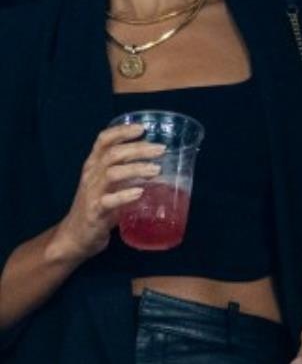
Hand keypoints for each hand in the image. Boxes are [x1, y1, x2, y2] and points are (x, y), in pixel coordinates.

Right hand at [51, 123, 161, 262]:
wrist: (76, 236)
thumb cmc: (98, 206)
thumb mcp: (111, 185)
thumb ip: (130, 173)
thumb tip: (164, 165)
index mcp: (94, 165)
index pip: (103, 140)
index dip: (121, 131)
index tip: (142, 128)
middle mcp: (91, 175)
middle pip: (113, 154)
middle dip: (138, 149)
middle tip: (161, 149)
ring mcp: (92, 193)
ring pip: (112, 173)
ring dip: (136, 169)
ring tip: (156, 170)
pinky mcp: (94, 212)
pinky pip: (108, 201)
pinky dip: (125, 195)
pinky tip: (139, 193)